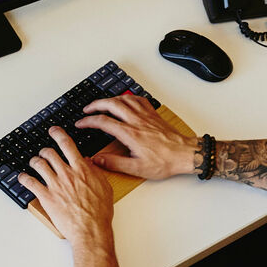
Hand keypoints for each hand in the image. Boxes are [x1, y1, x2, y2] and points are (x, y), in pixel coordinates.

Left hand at [19, 134, 118, 247]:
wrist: (91, 229)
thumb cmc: (99, 212)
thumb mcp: (105, 187)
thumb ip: (96, 172)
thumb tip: (88, 162)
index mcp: (81, 169)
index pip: (67, 144)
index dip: (58, 134)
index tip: (54, 131)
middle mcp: (66, 173)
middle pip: (50, 153)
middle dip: (45, 151)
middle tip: (44, 152)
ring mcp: (55, 184)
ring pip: (38, 164)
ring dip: (34, 161)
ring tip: (34, 163)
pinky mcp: (46, 196)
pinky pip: (30, 182)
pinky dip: (23, 178)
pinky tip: (22, 177)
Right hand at [73, 92, 190, 179]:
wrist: (185, 154)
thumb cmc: (164, 161)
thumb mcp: (137, 168)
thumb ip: (114, 163)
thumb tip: (97, 160)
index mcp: (130, 134)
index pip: (104, 122)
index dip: (88, 121)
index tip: (80, 123)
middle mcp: (137, 121)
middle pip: (111, 104)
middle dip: (95, 105)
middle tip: (87, 109)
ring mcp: (146, 116)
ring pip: (124, 99)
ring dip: (110, 99)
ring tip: (101, 104)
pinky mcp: (153, 115)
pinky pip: (138, 100)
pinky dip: (127, 98)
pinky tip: (124, 100)